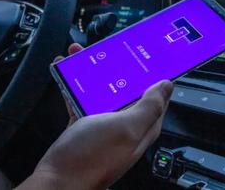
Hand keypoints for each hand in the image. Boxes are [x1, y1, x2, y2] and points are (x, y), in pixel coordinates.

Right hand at [18, 41, 172, 189]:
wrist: (57, 182)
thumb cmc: (91, 159)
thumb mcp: (127, 128)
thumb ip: (149, 107)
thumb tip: (167, 85)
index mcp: (142, 125)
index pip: (155, 93)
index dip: (153, 72)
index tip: (147, 52)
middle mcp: (125, 125)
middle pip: (126, 87)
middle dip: (118, 65)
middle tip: (108, 48)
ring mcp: (104, 126)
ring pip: (103, 90)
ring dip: (93, 72)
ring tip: (80, 55)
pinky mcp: (83, 127)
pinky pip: (82, 99)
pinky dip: (74, 84)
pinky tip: (65, 72)